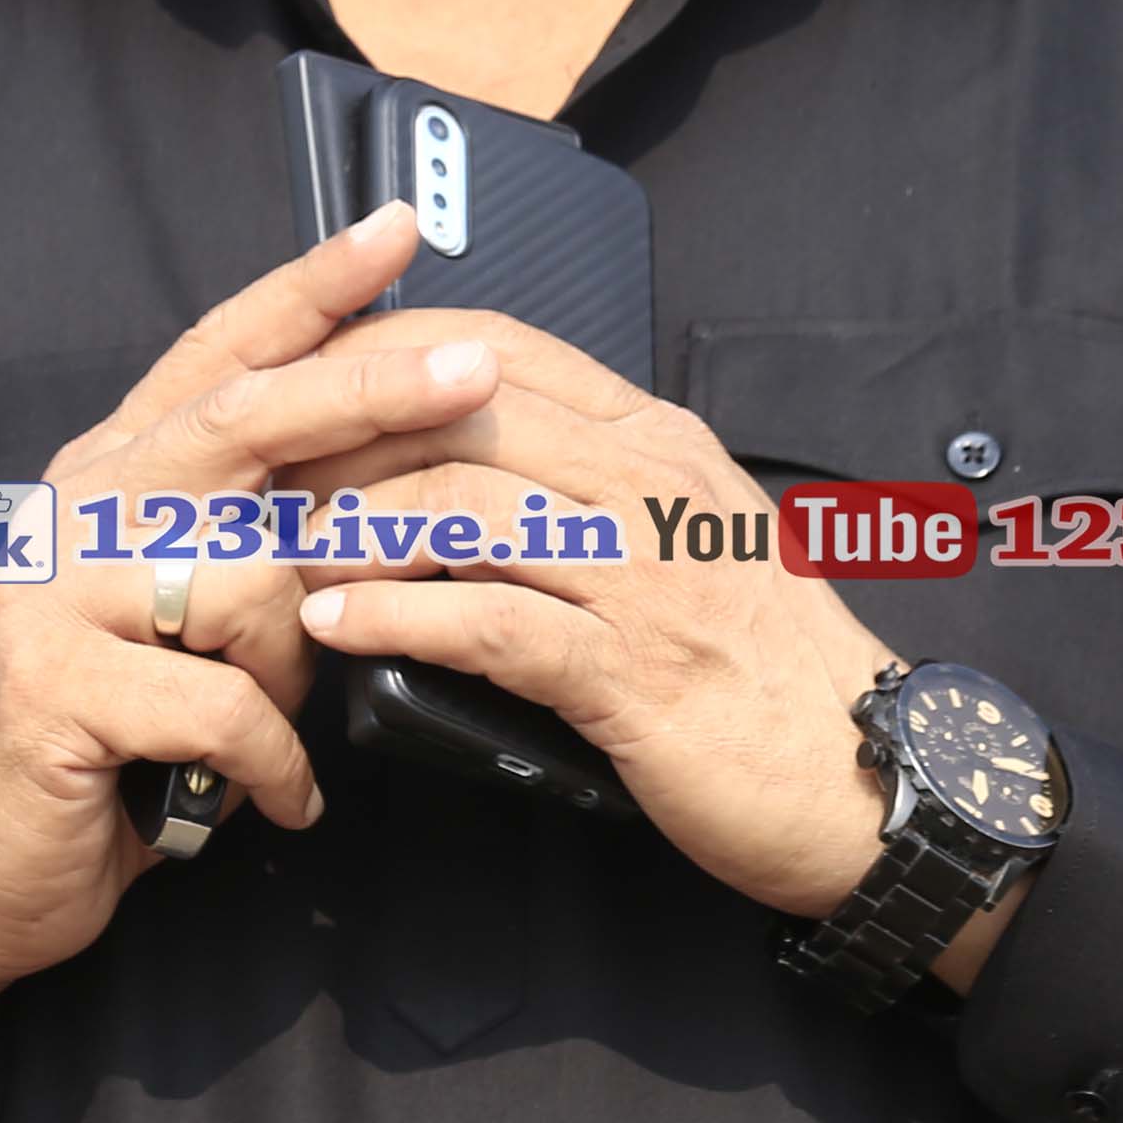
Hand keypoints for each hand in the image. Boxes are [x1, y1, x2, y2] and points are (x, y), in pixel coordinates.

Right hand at [0, 209, 503, 1122]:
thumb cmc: (105, 749)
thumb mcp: (182, 628)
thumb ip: (251, 549)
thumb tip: (388, 503)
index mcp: (113, 478)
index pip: (219, 357)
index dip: (308, 290)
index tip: (397, 230)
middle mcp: (75, 509)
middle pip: (243, 420)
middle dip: (371, 391)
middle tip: (478, 368)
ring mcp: (51, 590)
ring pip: (249, 585)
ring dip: (295, 677)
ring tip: (272, 739)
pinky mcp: (49, 684)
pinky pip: (223, 705)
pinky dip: (271, 766)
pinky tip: (273, 803)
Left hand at [270, 314, 918, 929]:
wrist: (866, 776)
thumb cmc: (763, 667)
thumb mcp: (688, 541)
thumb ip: (596, 488)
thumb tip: (474, 466)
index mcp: (658, 441)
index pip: (501, 347)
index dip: (386, 354)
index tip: (302, 385)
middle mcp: (651, 485)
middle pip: (461, 411)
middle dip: (340, 437)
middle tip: (256, 478)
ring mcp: (644, 574)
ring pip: (464, 504)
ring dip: (350, 528)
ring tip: (282, 559)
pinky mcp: (630, 670)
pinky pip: (488, 622)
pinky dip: (395, 617)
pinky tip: (336, 626)